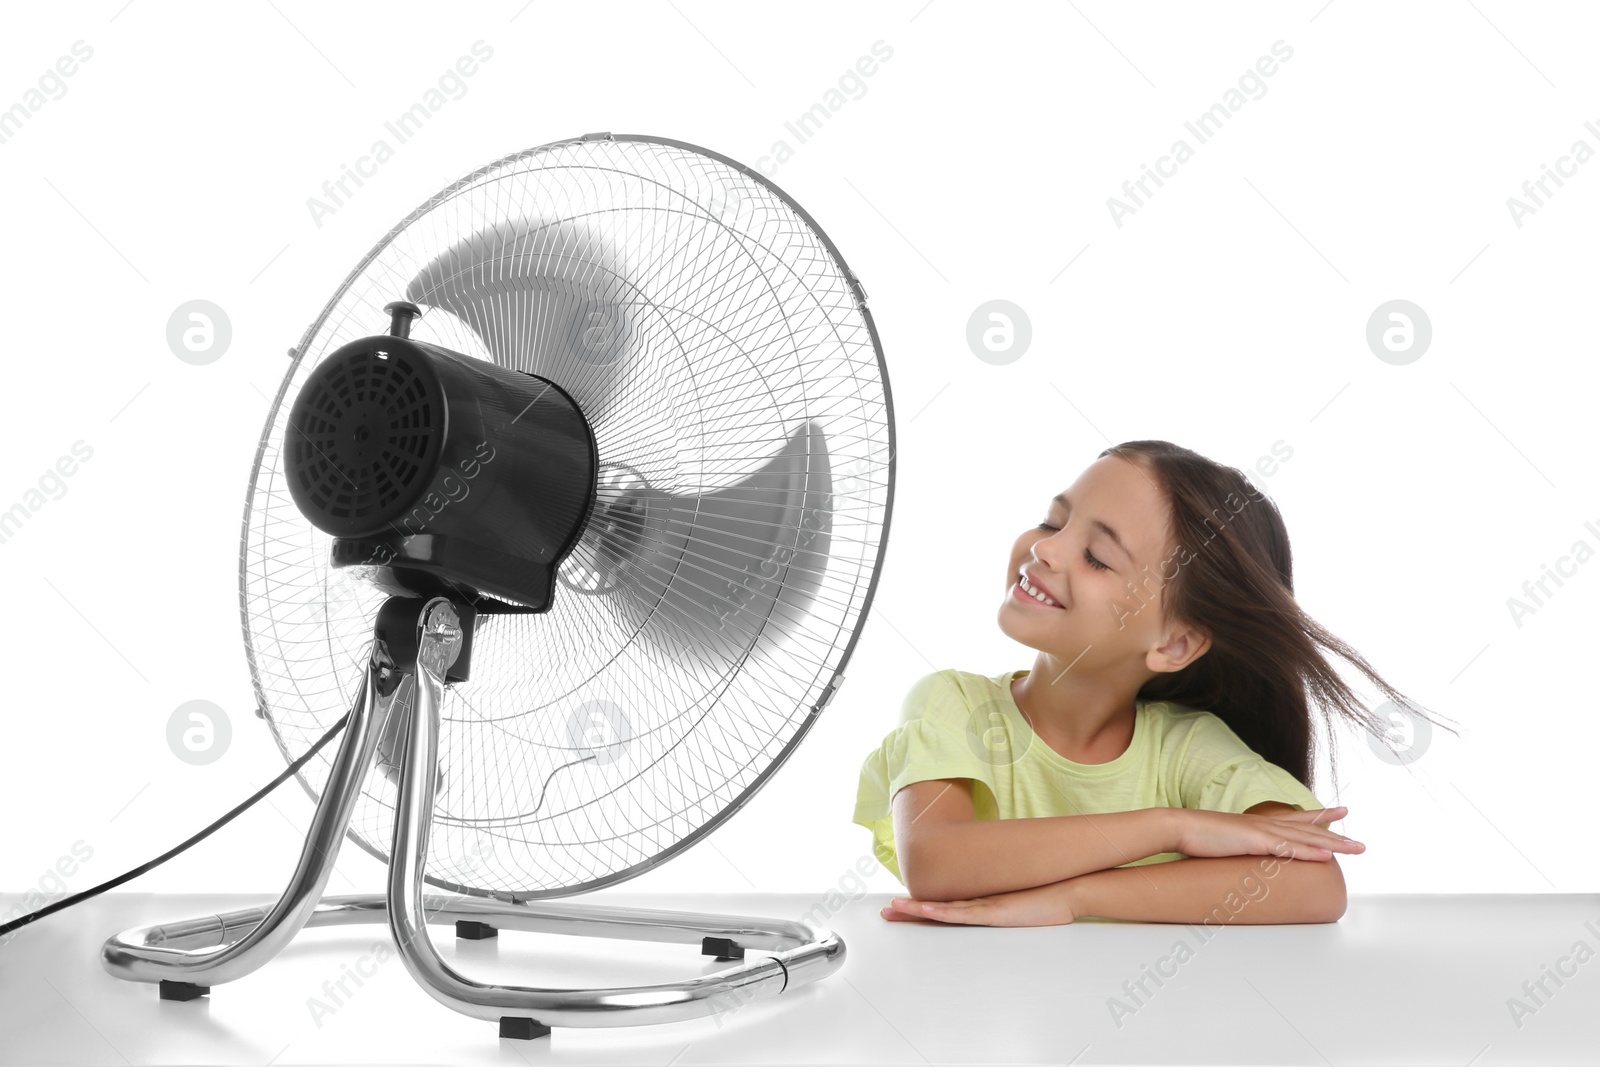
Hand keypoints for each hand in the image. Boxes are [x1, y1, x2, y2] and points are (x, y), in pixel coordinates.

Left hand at [880, 879, 1078, 926]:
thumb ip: (1003, 915)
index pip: (944, 909)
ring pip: (942, 909)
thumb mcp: (1019, 914)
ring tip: (894, 910)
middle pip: (936, 908)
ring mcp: (984, 906)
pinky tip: (926, 911)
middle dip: (909, 910)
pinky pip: (962, 913)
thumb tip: (996, 919)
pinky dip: (942, 912)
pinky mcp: (994, 912)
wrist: (1067, 891)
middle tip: (886, 911)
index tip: (901, 910)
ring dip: (916, 910)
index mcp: (981, 905)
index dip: (920, 910)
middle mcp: (978, 903)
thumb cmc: (1046, 903)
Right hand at [1172, 805, 1362, 860]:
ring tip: (1356, 849)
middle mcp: (1264, 825)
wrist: (1177, 827)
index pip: (1295, 820)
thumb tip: (1241, 861)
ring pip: (1305, 837)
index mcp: (1258, 826)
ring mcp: (1261, 832)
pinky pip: (1287, 847)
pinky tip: (1325, 855)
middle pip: (1308, 829)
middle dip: (1337, 834)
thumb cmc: (1195, 838)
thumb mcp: (1223, 845)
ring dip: (1333, 844)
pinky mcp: (1254, 841)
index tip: (1340, 812)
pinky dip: (1308, 850)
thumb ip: (1237, 850)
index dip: (1319, 817)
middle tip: (1361, 842)